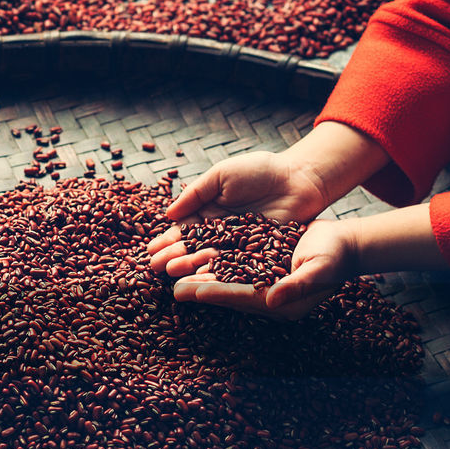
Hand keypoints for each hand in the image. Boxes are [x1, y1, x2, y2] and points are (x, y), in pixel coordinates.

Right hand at [147, 150, 331, 275]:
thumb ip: (196, 193)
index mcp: (207, 212)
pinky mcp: (255, 255)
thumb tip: (168, 214)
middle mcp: (218, 232)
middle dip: (172, 256)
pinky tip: (202, 278)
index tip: (150, 249)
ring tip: (172, 273)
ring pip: (209, 259)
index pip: (182, 230)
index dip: (166, 240)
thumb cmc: (259, 170)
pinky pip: (233, 266)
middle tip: (154, 267)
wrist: (299, 179)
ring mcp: (236, 245)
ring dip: (189, 266)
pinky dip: (217, 272)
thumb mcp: (221, 174)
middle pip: (191, 248)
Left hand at [168, 219, 359, 319]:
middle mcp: (268, 297)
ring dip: (203, 278)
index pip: (242, 298)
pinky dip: (215, 266)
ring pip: (227, 281)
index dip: (217, 294)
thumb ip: (296, 285)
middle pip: (229, 293)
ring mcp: (264, 284)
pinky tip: (196, 260)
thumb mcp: (319, 268)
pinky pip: (234, 270)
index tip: (194, 292)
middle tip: (175, 289)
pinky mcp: (262, 269)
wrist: (345, 243)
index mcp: (281, 302)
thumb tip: (272, 300)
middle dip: (202, 290)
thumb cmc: (335, 255)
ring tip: (178, 276)